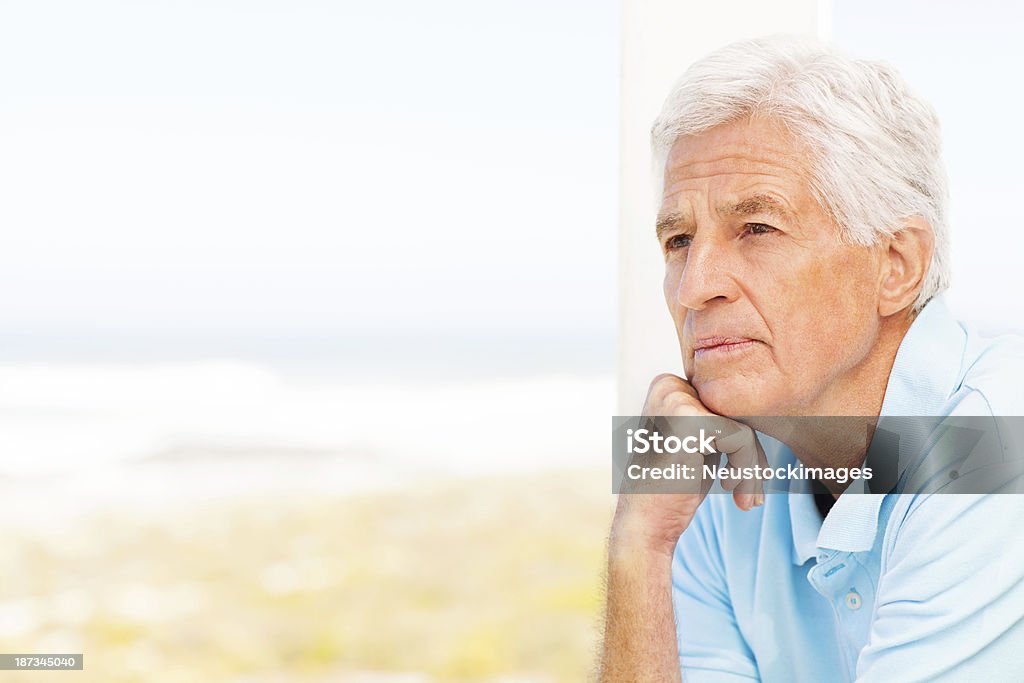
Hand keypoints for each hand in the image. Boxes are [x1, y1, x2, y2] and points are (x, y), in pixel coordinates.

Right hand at [613, 373, 766, 556]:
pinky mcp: (692, 421)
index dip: (740, 444)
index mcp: (667, 385)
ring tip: (746, 498)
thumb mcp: (696, 443)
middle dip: (750, 456)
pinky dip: (747, 468)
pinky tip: (729, 488)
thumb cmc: (671, 486)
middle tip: (750, 494)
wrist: (645, 521)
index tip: (742, 477)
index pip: (724, 405)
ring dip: (752, 468)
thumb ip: (716, 420)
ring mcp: (678, 400)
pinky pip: (743, 438)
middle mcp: (669, 385)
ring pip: (743, 426)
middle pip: (735, 413)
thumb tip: (766, 409)